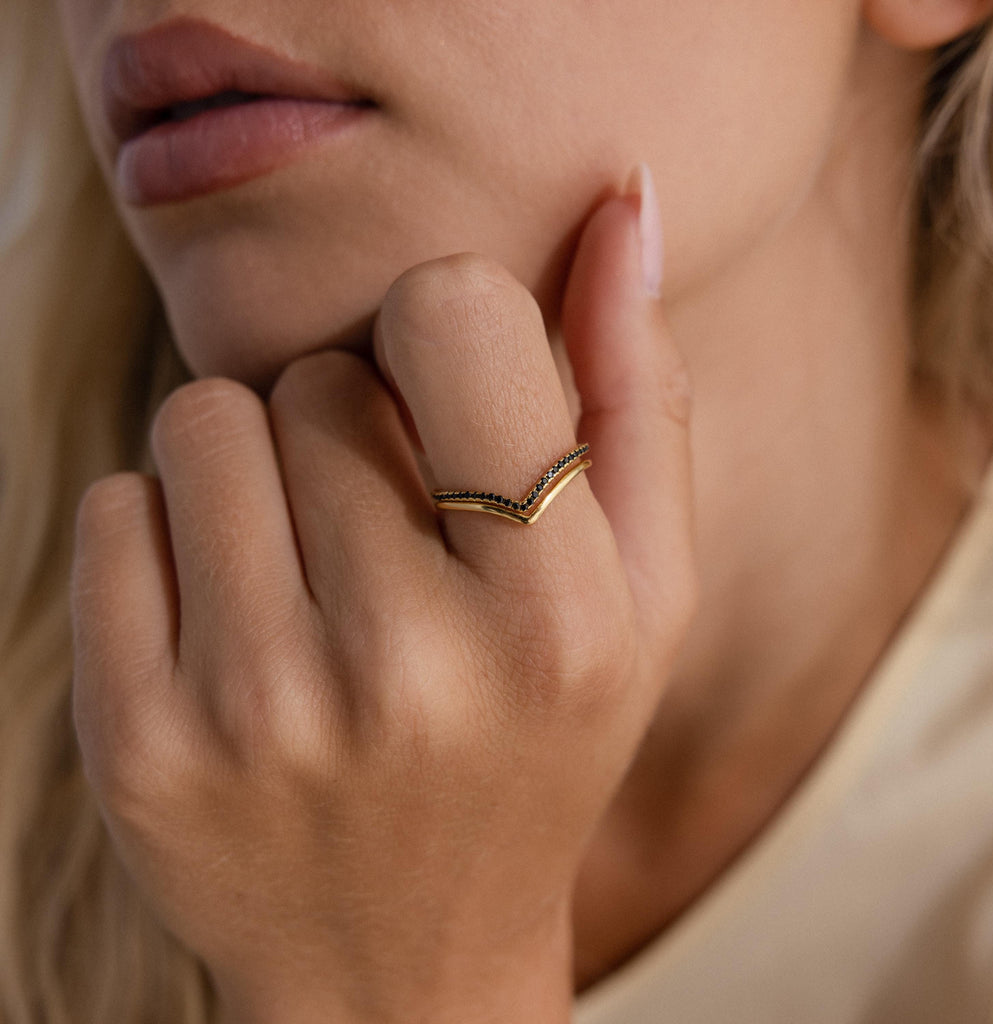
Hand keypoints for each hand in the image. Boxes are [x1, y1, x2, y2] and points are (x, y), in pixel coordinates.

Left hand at [71, 179, 694, 1022]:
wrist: (402, 955)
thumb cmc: (541, 742)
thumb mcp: (643, 590)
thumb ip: (637, 393)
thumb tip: (625, 204)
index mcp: (555, 616)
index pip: (451, 310)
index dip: (447, 327)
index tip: (456, 397)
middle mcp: (403, 666)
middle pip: (317, 374)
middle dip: (355, 420)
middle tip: (392, 528)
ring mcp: (255, 712)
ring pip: (203, 420)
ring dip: (260, 462)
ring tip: (316, 565)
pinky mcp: (137, 744)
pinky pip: (115, 508)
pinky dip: (172, 532)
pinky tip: (239, 618)